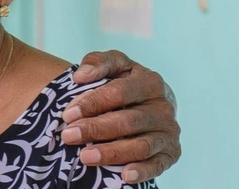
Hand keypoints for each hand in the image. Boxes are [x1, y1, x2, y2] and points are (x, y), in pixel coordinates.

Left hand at [61, 50, 180, 183]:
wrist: (146, 101)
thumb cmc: (124, 82)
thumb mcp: (113, 64)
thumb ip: (97, 62)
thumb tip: (81, 76)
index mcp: (149, 81)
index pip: (118, 92)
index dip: (92, 103)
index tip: (68, 114)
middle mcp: (163, 107)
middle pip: (128, 121)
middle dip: (95, 129)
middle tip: (69, 136)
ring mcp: (168, 131)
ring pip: (141, 145)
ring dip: (111, 153)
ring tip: (85, 157)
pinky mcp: (171, 152)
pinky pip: (157, 165)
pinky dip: (142, 171)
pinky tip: (123, 175)